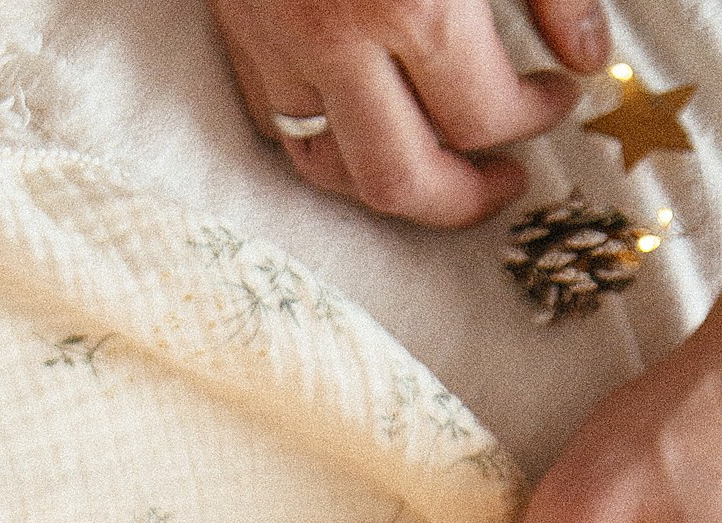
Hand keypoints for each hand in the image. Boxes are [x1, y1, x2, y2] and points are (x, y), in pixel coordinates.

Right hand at [207, 0, 591, 227]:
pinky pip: (280, 127)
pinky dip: (325, 146)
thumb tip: (587, 57)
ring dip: (388, 185)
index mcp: (412, 4)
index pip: (482, 117)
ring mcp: (277, 46)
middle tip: (502, 183)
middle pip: (400, 180)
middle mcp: (335, 41)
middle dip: (459, 199)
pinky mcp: (238, 38)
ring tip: (436, 167)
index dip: (532, 121)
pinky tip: (365, 131)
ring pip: (330, 171)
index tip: (554, 101)